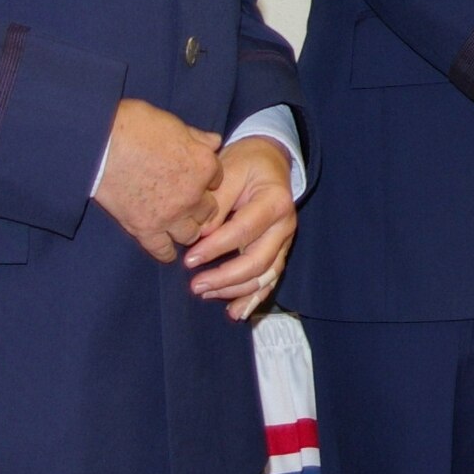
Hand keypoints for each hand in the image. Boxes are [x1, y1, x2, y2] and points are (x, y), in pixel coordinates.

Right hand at [93, 99, 223, 261]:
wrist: (100, 144)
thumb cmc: (136, 126)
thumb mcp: (174, 123)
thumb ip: (198, 137)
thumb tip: (215, 141)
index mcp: (204, 165)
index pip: (218, 179)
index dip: (206, 178)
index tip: (195, 179)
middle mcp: (193, 194)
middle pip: (208, 210)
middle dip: (200, 206)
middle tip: (186, 204)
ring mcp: (171, 215)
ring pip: (191, 234)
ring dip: (186, 229)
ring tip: (177, 226)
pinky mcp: (145, 228)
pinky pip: (163, 250)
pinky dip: (166, 253)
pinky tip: (167, 252)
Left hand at [186, 136, 297, 319]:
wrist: (269, 161)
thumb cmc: (245, 164)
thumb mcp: (228, 170)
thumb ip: (215, 204)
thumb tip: (199, 236)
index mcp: (274, 201)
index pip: (243, 231)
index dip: (215, 248)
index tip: (188, 260)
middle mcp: (285, 225)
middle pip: (258, 260)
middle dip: (225, 277)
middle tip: (195, 286)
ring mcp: (284, 242)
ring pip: (264, 276)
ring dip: (234, 291)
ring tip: (205, 295)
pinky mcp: (279, 252)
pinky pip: (269, 281)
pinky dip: (253, 299)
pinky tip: (235, 312)